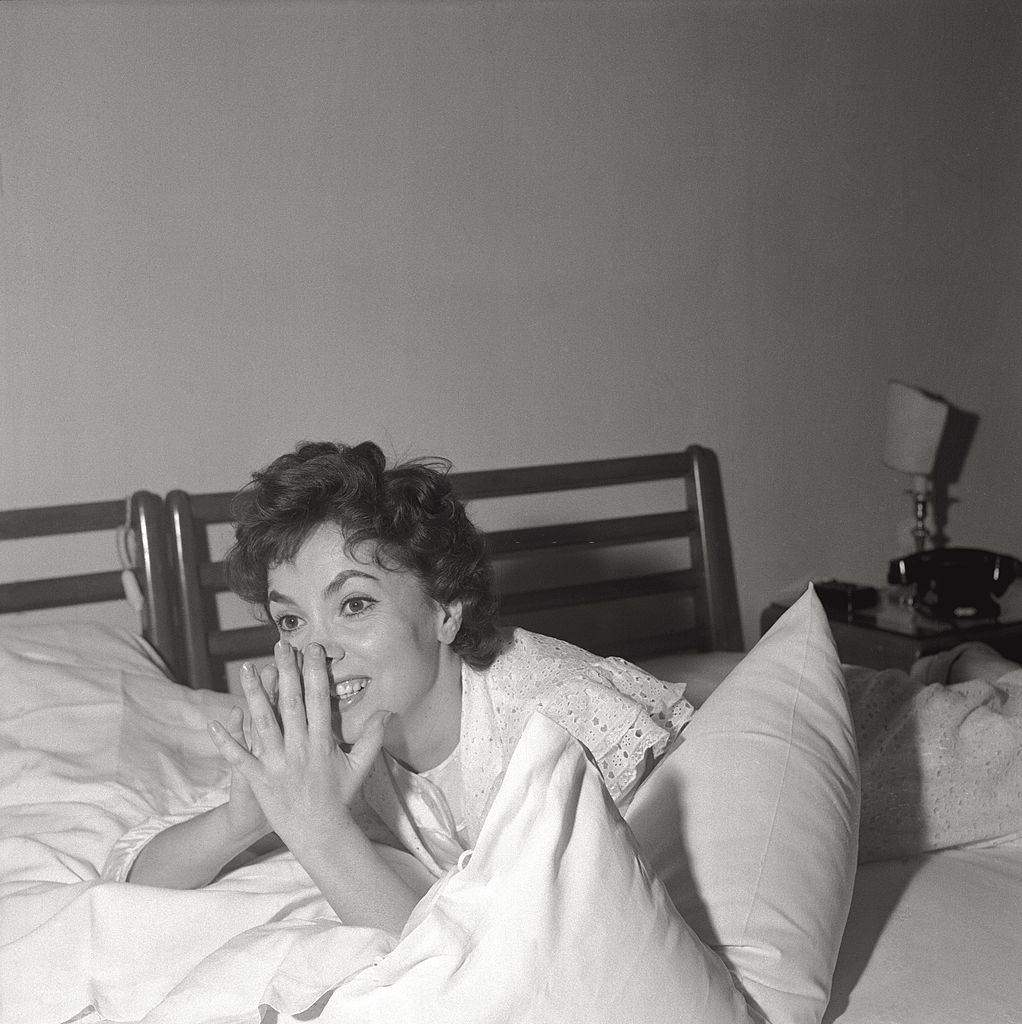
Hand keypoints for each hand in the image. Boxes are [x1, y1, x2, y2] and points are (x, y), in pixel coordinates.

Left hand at [209, 642, 388, 861]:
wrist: (319, 833)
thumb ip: (372, 736)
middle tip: (281, 645)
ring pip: (262, 723)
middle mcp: (299, 748)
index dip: (314, 672)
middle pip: (290, 703)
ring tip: (247, 669)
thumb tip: (387, 710)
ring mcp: (277, 764)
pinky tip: (214, 722)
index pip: (317, 699)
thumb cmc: (340, 798)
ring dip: (254, 694)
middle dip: (286, 671)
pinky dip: (226, 741)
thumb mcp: (360, 766)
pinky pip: (239, 758)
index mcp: (322, 742)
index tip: (312, 649)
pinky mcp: (259, 779)